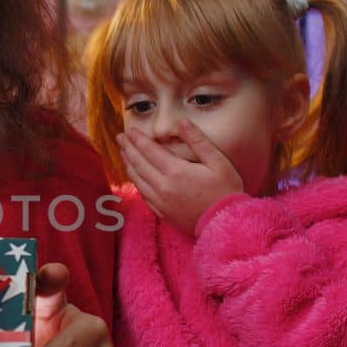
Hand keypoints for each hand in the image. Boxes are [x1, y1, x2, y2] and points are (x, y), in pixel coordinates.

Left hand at [117, 120, 243, 237]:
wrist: (225, 224)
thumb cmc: (226, 191)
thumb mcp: (218, 162)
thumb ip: (198, 141)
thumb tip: (183, 122)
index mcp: (175, 171)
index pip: (149, 150)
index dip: (138, 139)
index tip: (129, 130)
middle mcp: (163, 187)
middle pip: (139, 163)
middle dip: (128, 148)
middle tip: (119, 137)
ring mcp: (160, 201)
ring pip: (137, 179)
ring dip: (128, 164)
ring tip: (123, 152)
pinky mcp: (162, 212)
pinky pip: (143, 194)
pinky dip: (135, 182)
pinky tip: (134, 176)